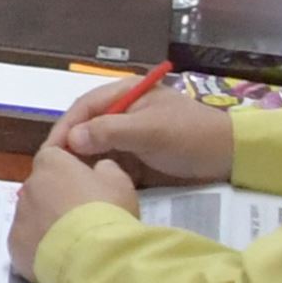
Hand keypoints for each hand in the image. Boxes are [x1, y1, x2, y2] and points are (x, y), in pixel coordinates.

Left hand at [10, 132, 138, 277]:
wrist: (92, 256)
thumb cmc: (107, 212)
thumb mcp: (119, 182)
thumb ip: (105, 169)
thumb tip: (98, 170)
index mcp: (51, 164)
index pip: (52, 151)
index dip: (63, 154)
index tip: (72, 160)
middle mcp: (28, 186)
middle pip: (42, 185)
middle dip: (58, 193)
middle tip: (82, 209)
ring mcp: (19, 216)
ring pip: (33, 214)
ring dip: (48, 220)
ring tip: (73, 237)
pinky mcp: (15, 245)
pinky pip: (28, 240)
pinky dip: (40, 244)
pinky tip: (59, 255)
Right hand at [59, 86, 237, 186]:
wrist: (231, 159)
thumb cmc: (191, 137)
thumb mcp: (150, 131)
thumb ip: (110, 132)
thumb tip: (72, 140)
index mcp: (126, 93)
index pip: (84, 107)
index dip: (65, 128)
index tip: (50, 152)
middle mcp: (124, 111)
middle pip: (86, 127)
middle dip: (69, 148)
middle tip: (52, 172)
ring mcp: (131, 135)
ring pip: (95, 148)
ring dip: (82, 164)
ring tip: (65, 183)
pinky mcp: (138, 157)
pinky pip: (110, 164)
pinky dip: (98, 175)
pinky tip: (88, 188)